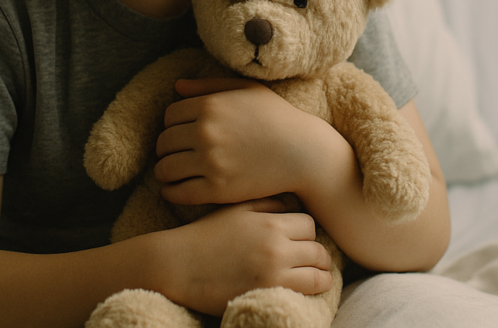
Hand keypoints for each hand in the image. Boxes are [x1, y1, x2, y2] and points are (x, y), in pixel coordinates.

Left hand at [154, 78, 337, 205]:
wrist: (304, 152)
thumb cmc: (278, 117)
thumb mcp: (247, 90)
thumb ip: (210, 85)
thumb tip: (177, 87)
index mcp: (211, 106)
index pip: (169, 116)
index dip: (173, 124)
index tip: (182, 133)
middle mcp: (206, 132)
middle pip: (163, 142)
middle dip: (167, 148)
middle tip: (177, 154)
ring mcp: (211, 162)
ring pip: (164, 168)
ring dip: (165, 171)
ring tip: (174, 172)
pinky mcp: (217, 190)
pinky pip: (177, 193)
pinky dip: (170, 192)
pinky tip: (175, 190)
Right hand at [164, 198, 333, 315]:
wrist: (178, 265)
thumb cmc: (205, 235)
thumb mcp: (235, 209)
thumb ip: (266, 204)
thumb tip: (291, 206)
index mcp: (269, 222)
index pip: (309, 225)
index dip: (307, 234)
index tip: (301, 241)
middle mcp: (276, 246)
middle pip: (318, 250)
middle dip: (317, 256)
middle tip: (312, 261)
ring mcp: (274, 272)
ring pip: (320, 274)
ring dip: (320, 275)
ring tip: (314, 277)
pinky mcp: (268, 293)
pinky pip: (307, 292)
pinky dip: (310, 291)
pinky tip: (304, 289)